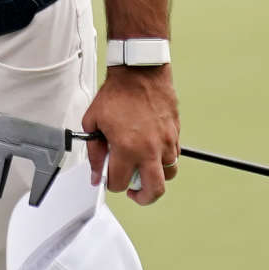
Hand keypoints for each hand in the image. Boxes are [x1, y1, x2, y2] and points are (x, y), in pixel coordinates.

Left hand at [82, 65, 179, 204]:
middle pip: (154, 190)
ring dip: (156, 176)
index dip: (112, 184)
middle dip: (143, 198)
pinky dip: (165, 160)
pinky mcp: (175, 133)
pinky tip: (152, 152)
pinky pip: (174, 156)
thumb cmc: (117, 93)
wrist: (140, 71)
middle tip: (135, 192)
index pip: (120, 183)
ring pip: (168, 174)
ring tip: (144, 169)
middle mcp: (149, 149)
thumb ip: (94, 152)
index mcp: (127, 148)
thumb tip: (96, 173)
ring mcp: (165, 142)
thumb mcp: (93, 122)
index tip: (109, 178)